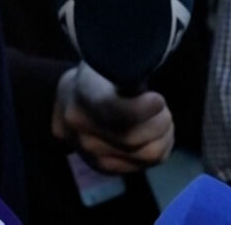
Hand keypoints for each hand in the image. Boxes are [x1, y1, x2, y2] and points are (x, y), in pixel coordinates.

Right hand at [51, 62, 173, 173]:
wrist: (66, 102)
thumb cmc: (96, 76)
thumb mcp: (106, 62)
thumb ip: (126, 67)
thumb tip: (151, 65)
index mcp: (82, 99)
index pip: (118, 113)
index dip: (145, 108)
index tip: (157, 98)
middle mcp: (83, 133)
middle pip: (135, 137)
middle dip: (160, 120)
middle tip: (161, 107)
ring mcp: (92, 155)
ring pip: (147, 154)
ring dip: (164, 135)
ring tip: (162, 119)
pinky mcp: (105, 168)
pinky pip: (146, 164)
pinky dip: (161, 148)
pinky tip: (159, 134)